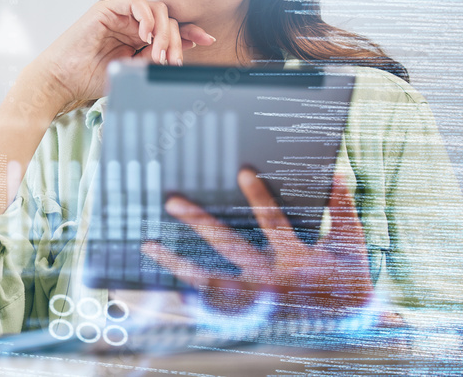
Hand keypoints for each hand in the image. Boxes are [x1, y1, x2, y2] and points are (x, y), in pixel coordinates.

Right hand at [30, 0, 214, 107]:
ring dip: (163, 31)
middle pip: (168, 19)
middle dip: (176, 39)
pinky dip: (146, 16)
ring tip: (158, 51)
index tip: (207, 40)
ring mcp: (120, 14)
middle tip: (172, 60)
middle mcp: (131, 23)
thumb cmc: (90, 78)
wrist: (63, 79)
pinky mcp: (107, 8)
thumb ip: (154, 57)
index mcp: (138, 38)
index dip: (190, 32)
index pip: (171, 28)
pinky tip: (145, 35)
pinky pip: (135, 2)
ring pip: (156, 10)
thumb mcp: (132, 70)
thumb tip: (183, 48)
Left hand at [142, 167, 373, 318]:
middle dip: (200, 223)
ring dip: (178, 264)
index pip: (275, 223)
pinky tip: (165, 290)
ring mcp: (256, 299)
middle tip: (172, 201)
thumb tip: (335, 173)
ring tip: (149, 244)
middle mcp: (272, 280)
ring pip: (211, 280)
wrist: (350, 327)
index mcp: (298, 261)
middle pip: (230, 247)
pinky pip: (214, 307)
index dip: (260, 198)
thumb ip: (343, 209)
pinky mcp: (249, 315)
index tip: (242, 172)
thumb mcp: (351, 244)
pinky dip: (191, 299)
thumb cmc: (350, 281)